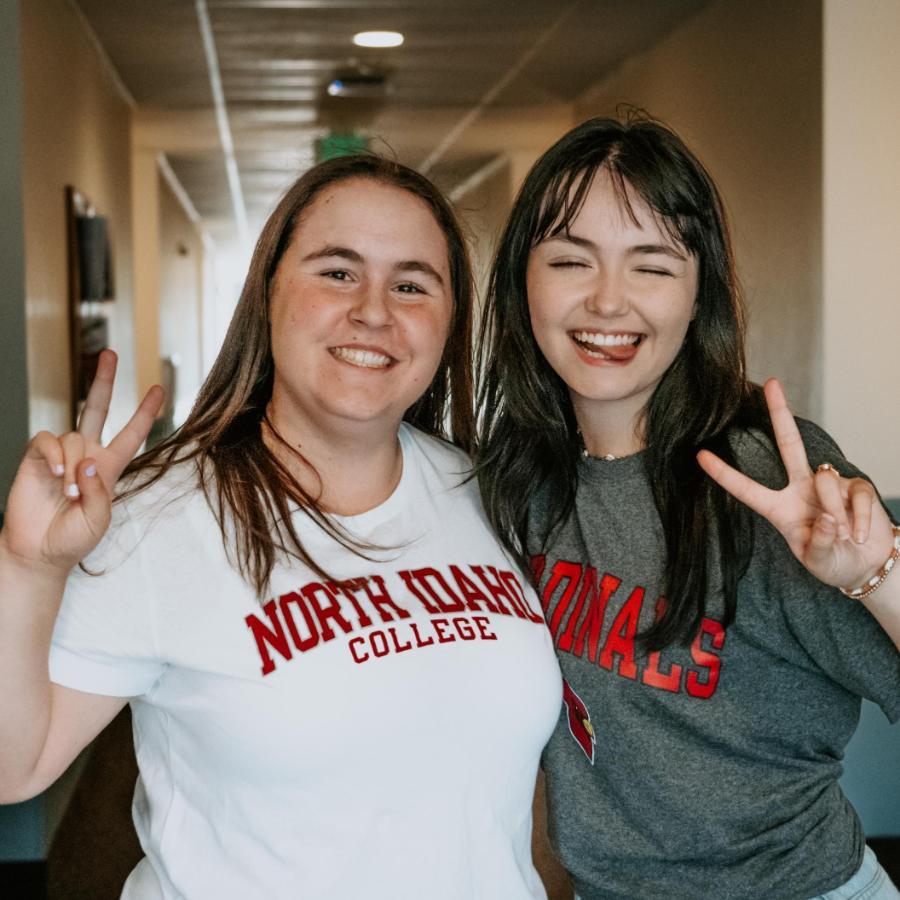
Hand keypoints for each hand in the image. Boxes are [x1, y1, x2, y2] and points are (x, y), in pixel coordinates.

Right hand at [0, 351, 163, 573]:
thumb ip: (98, 491)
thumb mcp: (98, 520)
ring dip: (72, 466)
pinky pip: (47, 441)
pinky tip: (54, 475)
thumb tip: (88, 461)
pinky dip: (52, 456)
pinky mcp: (34, 458)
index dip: (145, 412)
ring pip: (74, 436)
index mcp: (109, 468)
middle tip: (110, 353)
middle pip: (96, 408)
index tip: (159, 389)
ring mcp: (60, 455)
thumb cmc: (72, 539)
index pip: (131, 433)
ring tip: (68, 493)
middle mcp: (86, 455)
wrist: (38, 552)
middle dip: (103, 380)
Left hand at [697, 378, 894, 591]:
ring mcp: (829, 485)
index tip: (700, 455)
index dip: (724, 473)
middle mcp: (800, 490)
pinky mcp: (856, 486)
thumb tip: (827, 518)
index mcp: (779, 509)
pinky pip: (854, 494)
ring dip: (837, 514)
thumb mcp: (818, 561)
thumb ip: (819, 543)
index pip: (746, 489)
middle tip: (772, 382)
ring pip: (824, 480)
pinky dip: (858, 519)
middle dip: (781, 413)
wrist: (868, 565)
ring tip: (845, 536)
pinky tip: (859, 534)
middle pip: (789, 445)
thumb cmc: (833, 563)